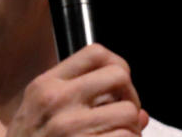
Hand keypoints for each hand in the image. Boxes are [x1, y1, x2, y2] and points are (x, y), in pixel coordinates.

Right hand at [6, 44, 149, 135]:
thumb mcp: (39, 115)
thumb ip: (83, 103)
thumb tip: (141, 113)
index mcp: (45, 85)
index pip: (96, 53)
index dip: (118, 66)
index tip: (118, 86)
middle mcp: (57, 100)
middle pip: (119, 75)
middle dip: (130, 97)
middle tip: (123, 116)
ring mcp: (70, 127)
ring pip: (129, 112)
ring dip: (132, 128)